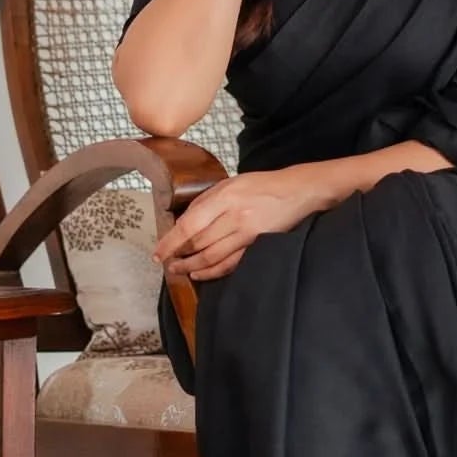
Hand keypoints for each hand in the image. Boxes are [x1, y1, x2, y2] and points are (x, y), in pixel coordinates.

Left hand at [151, 166, 325, 282]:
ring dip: (191, 267)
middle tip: (166, 262)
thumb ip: (207, 200)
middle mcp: (235, 217)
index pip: (190, 225)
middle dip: (178, 256)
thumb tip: (184, 221)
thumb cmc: (263, 185)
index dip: (171, 242)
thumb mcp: (232, 182)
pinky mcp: (258, 246)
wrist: (298, 192)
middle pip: (198, 243)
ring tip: (178, 270)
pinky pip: (230, 264)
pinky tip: (199, 274)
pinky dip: (212, 272)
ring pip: (212, 257)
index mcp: (226, 197)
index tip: (158, 253)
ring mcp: (248, 234)